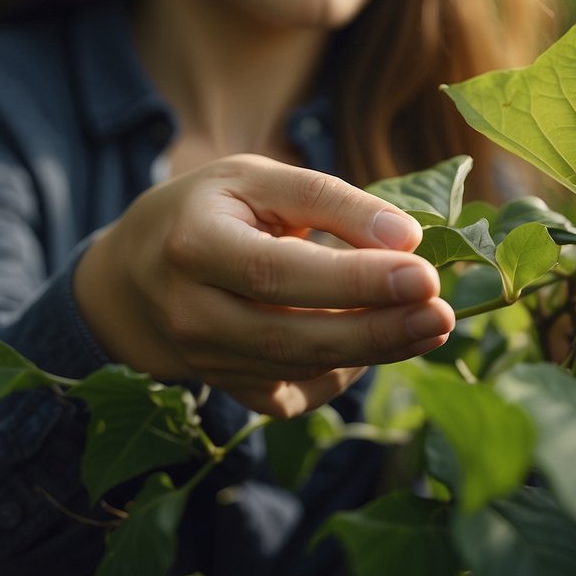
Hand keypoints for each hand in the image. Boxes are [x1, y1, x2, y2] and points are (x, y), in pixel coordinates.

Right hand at [75, 154, 453, 417]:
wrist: (132, 273)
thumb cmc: (207, 209)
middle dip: (378, 330)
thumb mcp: (258, 179)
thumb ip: (330, 200)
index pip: (281, 274)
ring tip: (430, 324)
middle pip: (294, 336)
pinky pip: (293, 396)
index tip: (422, 274)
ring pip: (301, 369)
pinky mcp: (224, 388)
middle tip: (444, 314)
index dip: (355, 280)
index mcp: (194, 246)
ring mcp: (205, 360)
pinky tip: (374, 344)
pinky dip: (339, 376)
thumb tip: (406, 237)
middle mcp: (191, 312)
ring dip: (374, 351)